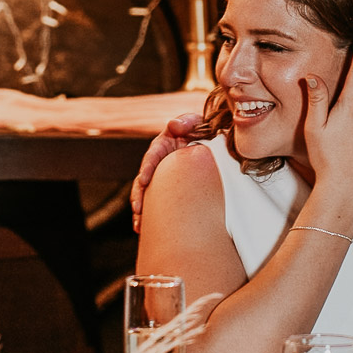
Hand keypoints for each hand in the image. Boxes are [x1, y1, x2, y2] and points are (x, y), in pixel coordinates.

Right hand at [130, 113, 204, 230]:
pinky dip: (153, 217)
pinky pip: (159, 204)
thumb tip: (173, 125)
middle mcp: (160, 163)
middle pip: (143, 180)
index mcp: (163, 145)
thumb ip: (186, 121)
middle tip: (138, 209)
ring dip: (142, 210)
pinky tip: (147, 231)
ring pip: (148, 195)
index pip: (152, 156)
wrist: (215, 142)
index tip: (143, 180)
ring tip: (139, 226)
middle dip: (138, 195)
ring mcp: (163, 178)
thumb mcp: (197, 122)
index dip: (147, 168)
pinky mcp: (170, 191)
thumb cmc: (205, 130)